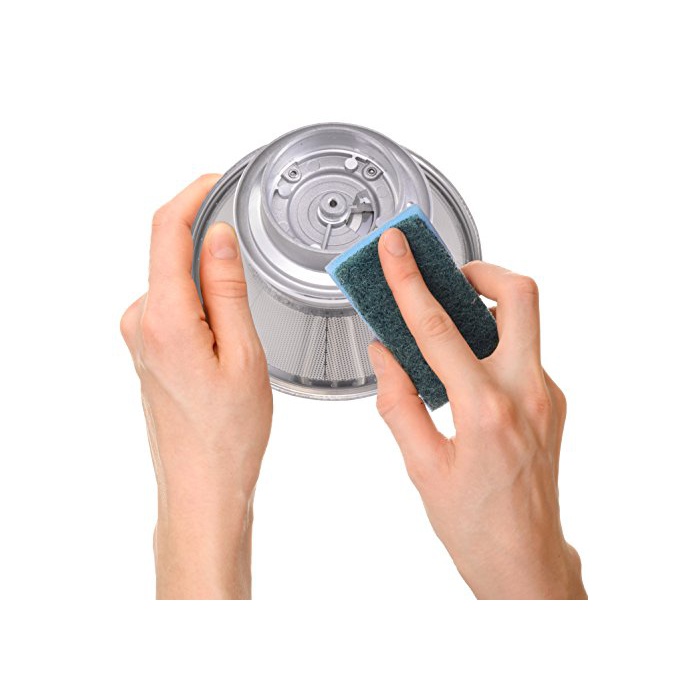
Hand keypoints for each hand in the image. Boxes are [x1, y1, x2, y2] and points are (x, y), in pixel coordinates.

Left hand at [120, 175, 271, 598]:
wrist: (201, 483)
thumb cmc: (227, 432)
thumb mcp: (243, 353)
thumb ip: (226, 287)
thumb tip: (217, 236)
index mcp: (165, 318)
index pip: (166, 231)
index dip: (192, 195)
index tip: (218, 179)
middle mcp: (141, 322)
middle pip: (169, 252)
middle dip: (207, 237)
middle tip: (251, 241)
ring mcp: (140, 337)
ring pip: (175, 280)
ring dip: (207, 274)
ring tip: (246, 307)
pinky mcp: (148, 349)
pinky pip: (172, 304)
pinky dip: (200, 298)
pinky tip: (228, 329)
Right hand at [367, 227, 585, 598]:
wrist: (525, 560)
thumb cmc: (475, 525)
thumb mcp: (421, 467)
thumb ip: (398, 403)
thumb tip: (383, 356)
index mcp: (485, 411)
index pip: (439, 329)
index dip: (410, 283)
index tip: (396, 249)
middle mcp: (526, 394)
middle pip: (520, 297)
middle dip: (481, 271)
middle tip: (446, 274)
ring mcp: (546, 396)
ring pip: (525, 321)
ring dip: (487, 306)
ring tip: (448, 316)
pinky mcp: (551, 402)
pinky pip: (522, 351)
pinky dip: (490, 342)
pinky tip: (464, 365)